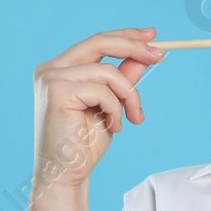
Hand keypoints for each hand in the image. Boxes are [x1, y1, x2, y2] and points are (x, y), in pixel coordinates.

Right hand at [32, 27, 164, 189]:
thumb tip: (144, 55)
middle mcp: (50, 69)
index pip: (95, 43)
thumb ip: (122, 80)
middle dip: (133, 47)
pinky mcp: (57, 92)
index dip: (124, 36)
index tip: (152, 36)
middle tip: (160, 55)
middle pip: (98, 42)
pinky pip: (102, 90)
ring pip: (107, 72)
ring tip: (132, 118)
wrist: (67, 174)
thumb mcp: (111, 105)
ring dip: (129, 95)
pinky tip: (113, 126)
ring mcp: (51, 79)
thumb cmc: (84, 144)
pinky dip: (116, 108)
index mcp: (59, 69)